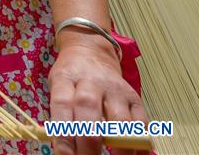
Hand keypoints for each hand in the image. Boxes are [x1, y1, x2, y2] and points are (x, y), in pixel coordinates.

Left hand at [48, 33, 147, 154]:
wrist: (91, 52)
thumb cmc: (70, 77)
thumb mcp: (57, 88)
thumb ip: (60, 115)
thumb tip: (65, 150)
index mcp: (65, 78)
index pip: (62, 105)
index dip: (63, 133)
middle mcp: (91, 81)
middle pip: (89, 110)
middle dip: (88, 142)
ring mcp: (115, 89)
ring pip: (119, 119)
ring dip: (117, 146)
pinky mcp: (134, 97)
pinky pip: (141, 124)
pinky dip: (139, 144)